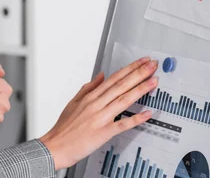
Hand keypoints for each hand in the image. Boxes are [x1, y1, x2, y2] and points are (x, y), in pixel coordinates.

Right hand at [39, 57, 158, 170]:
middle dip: (138, 74)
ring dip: (140, 89)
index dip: (129, 69)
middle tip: (152, 65)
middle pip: (121, 85)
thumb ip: (88, 88)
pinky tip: (147, 113)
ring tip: (153, 81)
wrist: (56, 146)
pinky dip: (135, 118)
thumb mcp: (74, 102)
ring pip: (123, 100)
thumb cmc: (64, 127)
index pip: (113, 78)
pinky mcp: (104, 132)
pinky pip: (122, 124)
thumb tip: (101, 76)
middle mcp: (96, 104)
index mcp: (90, 97)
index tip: (141, 62)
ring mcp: (100, 118)